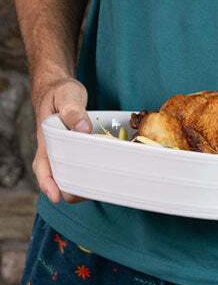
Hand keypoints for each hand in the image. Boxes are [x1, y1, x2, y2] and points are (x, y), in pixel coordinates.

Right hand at [31, 74, 90, 203]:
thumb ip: (72, 109)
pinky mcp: (76, 150)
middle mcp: (54, 150)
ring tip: (102, 190)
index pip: (42, 167)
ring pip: (71, 174)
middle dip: (70, 190)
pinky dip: (91, 173)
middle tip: (91, 194)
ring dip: (83, 184)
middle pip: (58, 178)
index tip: (57, 196)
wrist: (60, 88)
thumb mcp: (66, 95)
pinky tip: (106, 176)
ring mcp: (64, 152)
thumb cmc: (60, 92)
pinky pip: (81, 166)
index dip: (48, 184)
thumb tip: (82, 128)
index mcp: (47, 140)